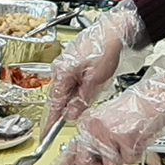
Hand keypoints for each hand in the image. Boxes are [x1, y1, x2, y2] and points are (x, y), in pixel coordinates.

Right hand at [47, 2, 148, 126]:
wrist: (118, 29)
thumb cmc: (107, 48)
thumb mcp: (97, 80)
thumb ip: (82, 99)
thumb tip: (71, 114)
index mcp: (62, 72)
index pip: (53, 104)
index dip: (50, 122)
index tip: (46, 135)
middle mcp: (60, 67)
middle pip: (58, 96)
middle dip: (64, 110)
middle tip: (68, 123)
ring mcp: (67, 63)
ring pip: (67, 89)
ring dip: (74, 99)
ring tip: (84, 103)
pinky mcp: (75, 61)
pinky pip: (73, 80)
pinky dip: (79, 89)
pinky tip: (88, 90)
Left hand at [47, 63, 164, 164]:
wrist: (158, 98)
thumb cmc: (137, 111)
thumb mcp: (110, 124)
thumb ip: (97, 144)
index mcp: (88, 123)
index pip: (71, 151)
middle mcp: (93, 127)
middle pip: (86, 164)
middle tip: (112, 160)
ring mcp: (107, 133)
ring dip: (122, 159)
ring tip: (129, 140)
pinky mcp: (124, 139)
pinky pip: (129, 161)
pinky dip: (136, 154)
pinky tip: (138, 138)